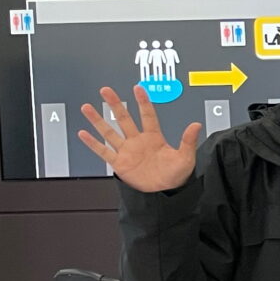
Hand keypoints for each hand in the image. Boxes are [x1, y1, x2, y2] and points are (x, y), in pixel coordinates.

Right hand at [77, 86, 199, 192]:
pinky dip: (93, 143)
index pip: (147, 116)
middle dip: (115, 104)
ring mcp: (127, 151)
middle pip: (124, 118)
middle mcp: (138, 141)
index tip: (137, 88)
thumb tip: (196, 125)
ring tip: (87, 107)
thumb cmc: (177, 175)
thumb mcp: (185, 157)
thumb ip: (188, 141)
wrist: (165, 192)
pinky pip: (103, 151)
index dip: (143, 102)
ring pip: (109, 132)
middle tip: (106, 90)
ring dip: (98, 120)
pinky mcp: (119, 163)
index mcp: (154, 138)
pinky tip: (83, 133)